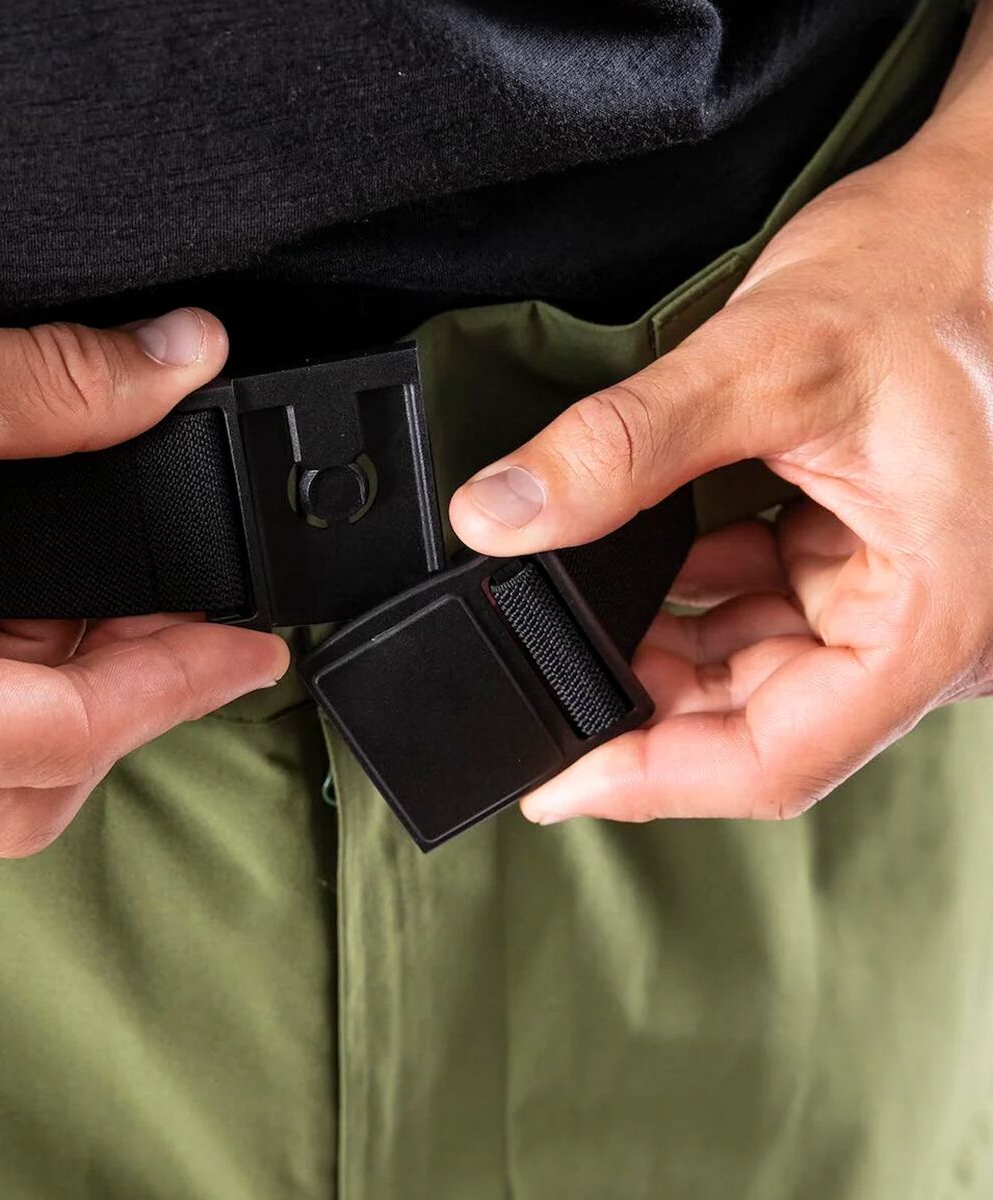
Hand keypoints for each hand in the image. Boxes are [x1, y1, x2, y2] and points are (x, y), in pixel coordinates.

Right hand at [0, 275, 287, 854]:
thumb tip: (174, 360)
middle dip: (124, 701)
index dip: (184, 685)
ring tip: (114, 603)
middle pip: (27, 782)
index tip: (257, 654)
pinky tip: (12, 610)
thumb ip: (43, 386)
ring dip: (54, 697)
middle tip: (192, 620)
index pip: (71, 734)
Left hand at [449, 108, 992, 824]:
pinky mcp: (856, 564)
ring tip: (572, 617)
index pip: (781, 757)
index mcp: (934, 615)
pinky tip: (632, 574)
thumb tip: (501, 517)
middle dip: (641, 705)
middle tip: (540, 685)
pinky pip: (760, 616)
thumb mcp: (764, 360)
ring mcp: (889, 598)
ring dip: (657, 652)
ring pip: (750, 674)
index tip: (555, 783)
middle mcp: (921, 627)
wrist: (972, 221)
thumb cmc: (923, 278)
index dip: (654, 779)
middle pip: (757, 723)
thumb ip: (621, 448)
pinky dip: (688, 604)